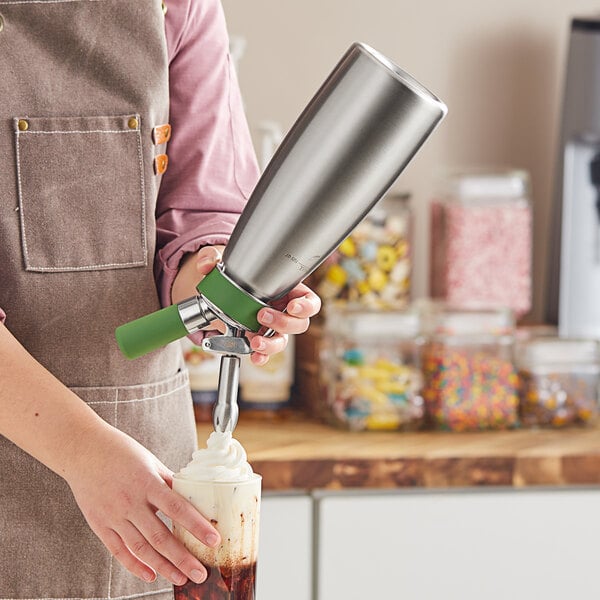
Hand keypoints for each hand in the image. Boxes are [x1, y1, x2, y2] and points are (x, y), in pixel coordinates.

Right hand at [66, 424, 219, 585]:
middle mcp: (130, 502)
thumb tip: (190, 497)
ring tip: (181, 577)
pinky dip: (135, 565)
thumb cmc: (120, 452)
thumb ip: (168, 482)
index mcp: (147, 482)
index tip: (214, 540)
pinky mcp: (99, 524)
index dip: (197, 526)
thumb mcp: (150, 461)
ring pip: (141, 548)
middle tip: (200, 574)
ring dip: (163, 566)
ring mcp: (113, 515)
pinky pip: (119, 550)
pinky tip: (151, 575)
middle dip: (183, 558)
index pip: (177, 508)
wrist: (83, 450)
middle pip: (160, 536)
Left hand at [171, 246, 320, 364]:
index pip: (308, 300)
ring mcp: (272, 327)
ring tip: (255, 340)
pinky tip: (254, 356)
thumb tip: (206, 264)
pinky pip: (265, 351)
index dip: (306, 306)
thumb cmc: (235, 274)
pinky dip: (261, 356)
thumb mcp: (226, 261)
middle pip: (299, 324)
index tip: (293, 306)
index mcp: (286, 290)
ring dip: (271, 343)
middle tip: (262, 315)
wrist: (220, 293)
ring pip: (282, 340)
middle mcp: (283, 310)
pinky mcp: (259, 338)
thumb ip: (214, 257)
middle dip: (283, 323)